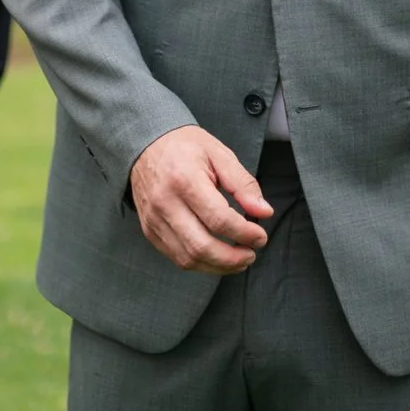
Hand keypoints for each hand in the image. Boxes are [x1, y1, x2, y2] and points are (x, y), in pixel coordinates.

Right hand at [128, 125, 274, 274]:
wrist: (145, 144)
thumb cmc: (185, 147)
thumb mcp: (219, 154)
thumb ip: (243, 184)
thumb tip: (264, 212)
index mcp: (185, 179)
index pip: (219, 219)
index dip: (244, 234)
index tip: (260, 237)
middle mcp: (165, 203)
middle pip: (201, 246)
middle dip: (232, 259)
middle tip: (251, 254)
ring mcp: (154, 220)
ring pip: (188, 259)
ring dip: (218, 266)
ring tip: (239, 260)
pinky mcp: (149, 230)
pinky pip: (176, 257)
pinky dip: (201, 263)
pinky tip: (217, 256)